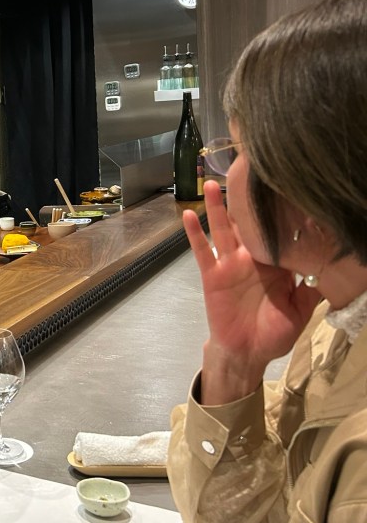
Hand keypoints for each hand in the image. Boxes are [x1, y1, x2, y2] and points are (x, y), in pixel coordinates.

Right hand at [183, 180, 319, 402]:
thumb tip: (333, 267)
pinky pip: (202, 251)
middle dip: (245, 200)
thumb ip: (314, 288)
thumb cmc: (274, 332)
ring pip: (224, 229)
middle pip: (248, 223)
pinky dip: (195, 234)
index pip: (278, 231)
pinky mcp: (212, 274)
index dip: (279, 210)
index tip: (283, 186)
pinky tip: (189, 214)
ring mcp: (230, 263)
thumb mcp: (302, 309)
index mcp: (275, 263)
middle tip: (244, 170)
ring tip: (215, 183)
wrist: (247, 352)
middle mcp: (251, 257)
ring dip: (218, 207)